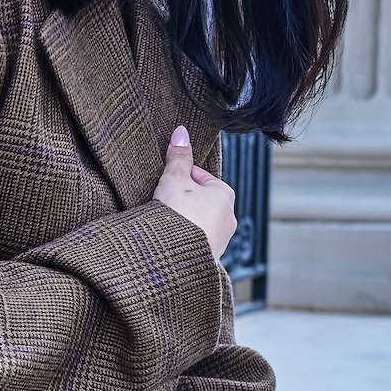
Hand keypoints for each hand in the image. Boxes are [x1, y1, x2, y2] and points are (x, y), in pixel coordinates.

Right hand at [153, 126, 236, 262]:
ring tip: (164, 223)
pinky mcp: (208, 259)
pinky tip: (168, 240)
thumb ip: (178, 156)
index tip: (164, 183)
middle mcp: (229, 218)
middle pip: (199, 200)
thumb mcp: (173, 178)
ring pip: (198, 223)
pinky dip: (183, 240)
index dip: (178, 177)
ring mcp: (220, 241)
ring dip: (183, 221)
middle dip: (182, 200)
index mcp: (226, 195)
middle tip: (162, 202)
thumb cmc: (177, 215)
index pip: (199, 176)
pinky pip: (194, 243)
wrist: (173, 258)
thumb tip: (181, 131)